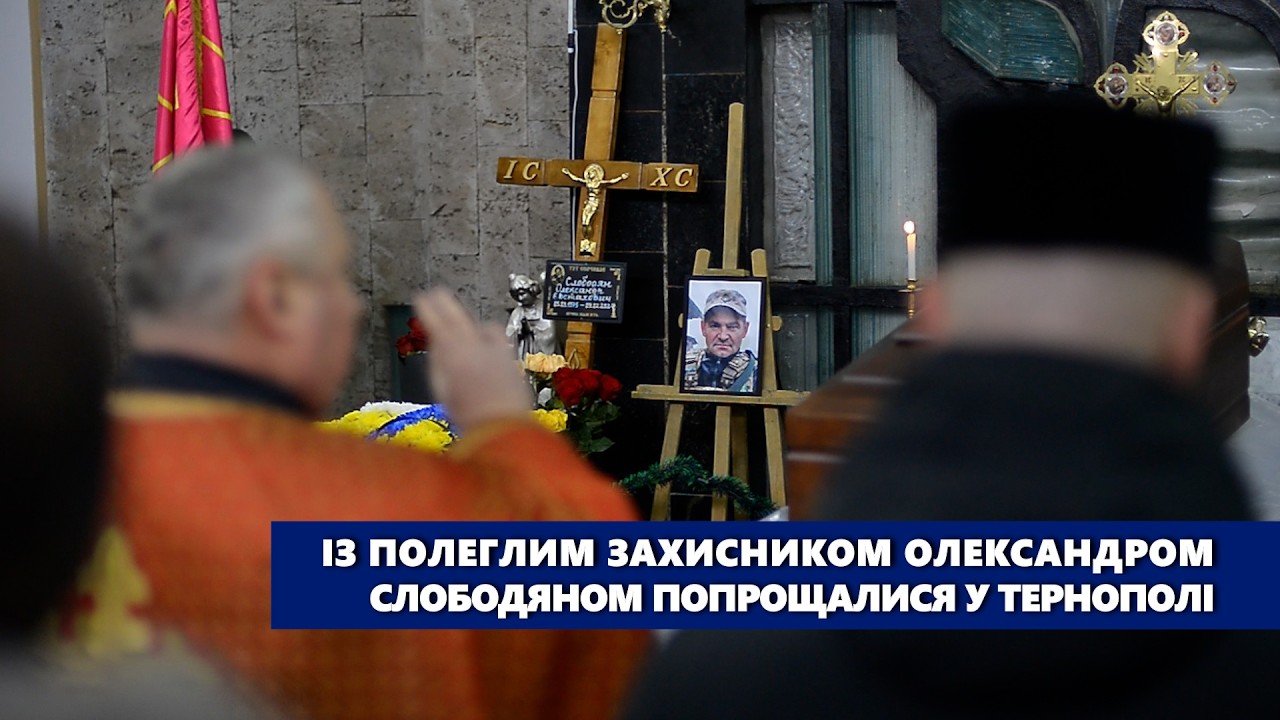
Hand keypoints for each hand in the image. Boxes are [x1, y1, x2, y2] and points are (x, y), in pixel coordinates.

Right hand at [413, 290, 532, 428]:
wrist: (502, 424)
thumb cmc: (467, 414)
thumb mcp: (442, 389)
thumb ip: (438, 364)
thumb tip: (438, 346)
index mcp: (452, 352)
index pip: (436, 321)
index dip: (427, 308)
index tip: (420, 298)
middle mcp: (474, 344)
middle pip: (457, 316)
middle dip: (444, 302)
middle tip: (435, 293)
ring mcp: (495, 349)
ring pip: (480, 325)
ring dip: (468, 322)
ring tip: (460, 323)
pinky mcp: (510, 357)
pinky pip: (496, 338)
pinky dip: (487, 337)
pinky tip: (485, 342)